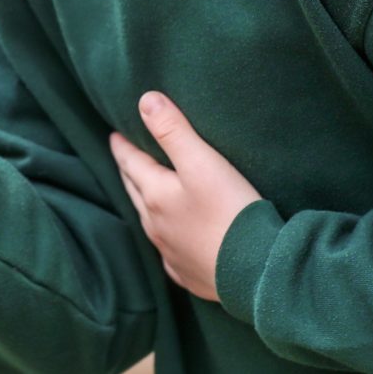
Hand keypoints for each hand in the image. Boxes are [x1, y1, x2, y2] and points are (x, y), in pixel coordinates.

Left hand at [109, 92, 261, 301]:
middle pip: (135, 191)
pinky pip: (169, 252)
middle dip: (129, 171)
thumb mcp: (201, 162)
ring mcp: (171, 252)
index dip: (122, 146)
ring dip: (144, 202)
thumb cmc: (230, 211)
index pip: (130, 163)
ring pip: (149, 221)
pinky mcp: (190, 273)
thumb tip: (145, 100)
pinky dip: (165, 237)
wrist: (258, 273)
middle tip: (124, 157)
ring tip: (144, 191)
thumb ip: (172, 129)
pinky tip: (171, 239)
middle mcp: (156, 225)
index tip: (114, 134)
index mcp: (155, 195)